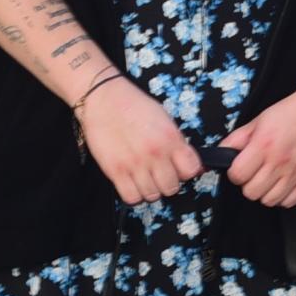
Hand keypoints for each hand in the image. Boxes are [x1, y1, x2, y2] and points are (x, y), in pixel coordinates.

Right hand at [78, 73, 205, 204]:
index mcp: (170, 138)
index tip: (180, 169)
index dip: (186, 172)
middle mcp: (155, 153)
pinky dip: (133, 194)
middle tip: (160, 173)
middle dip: (167, 182)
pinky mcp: (115, 171)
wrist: (103, 98)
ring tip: (144, 177)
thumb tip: (191, 164)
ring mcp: (135, 163)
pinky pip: (131, 197)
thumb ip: (177, 142)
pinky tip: (132, 182)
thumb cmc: (133, 106)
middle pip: (172, 188)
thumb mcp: (164, 118)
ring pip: (152, 196)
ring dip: (150, 189)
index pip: (191, 170)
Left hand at [222, 83, 295, 207]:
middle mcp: (279, 162)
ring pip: (269, 201)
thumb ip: (238, 138)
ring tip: (269, 178)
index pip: (237, 175)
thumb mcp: (259, 119)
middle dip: (249, 183)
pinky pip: (289, 202)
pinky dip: (283, 197)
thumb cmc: (294, 112)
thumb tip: (222, 152)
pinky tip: (283, 183)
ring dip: (265, 191)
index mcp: (263, 145)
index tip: (241, 166)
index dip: (235, 172)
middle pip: (251, 192)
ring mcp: (295, 173)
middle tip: (255, 172)